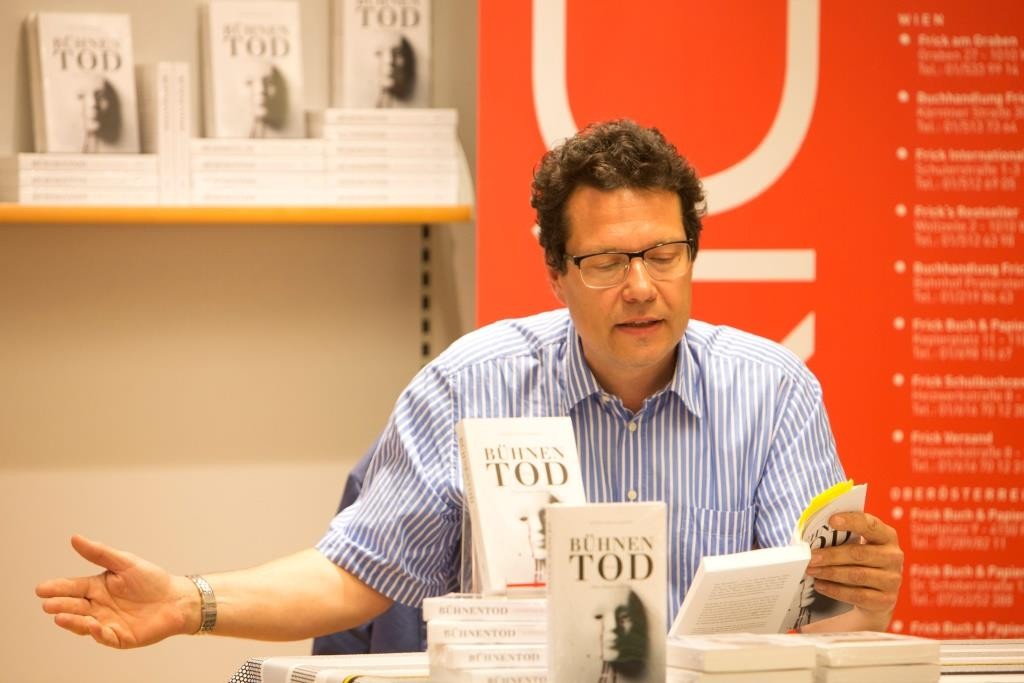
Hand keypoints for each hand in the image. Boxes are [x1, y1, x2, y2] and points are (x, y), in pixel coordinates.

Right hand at [36, 535, 194, 647]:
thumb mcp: (125, 562)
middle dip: (60, 606)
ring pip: (84, 624)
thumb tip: (75, 538)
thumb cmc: (151, 579)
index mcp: (98, 587)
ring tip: (60, 616)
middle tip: (48, 604)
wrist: (177, 598)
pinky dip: (97, 632)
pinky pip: (105, 636)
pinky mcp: (119, 637)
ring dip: (72, 621)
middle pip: (75, 606)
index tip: (41, 589)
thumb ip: (100, 553)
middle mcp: (98, 606)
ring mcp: (107, 623)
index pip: (74, 587)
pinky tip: (92, 625)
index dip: (58, 588)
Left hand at [804, 512, 903, 629]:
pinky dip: (836, 590)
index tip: (831, 520)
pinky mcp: (886, 600)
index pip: (870, 524)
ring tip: (811, 570)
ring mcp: (892, 580)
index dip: (851, 521)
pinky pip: (858, 595)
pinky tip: (820, 585)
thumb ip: (842, 536)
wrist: (876, 593)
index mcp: (887, 536)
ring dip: (830, 573)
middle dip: (831, 555)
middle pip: (860, 553)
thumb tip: (811, 535)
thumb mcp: (856, 544)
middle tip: (811, 557)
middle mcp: (893, 556)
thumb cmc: (859, 560)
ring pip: (857, 575)